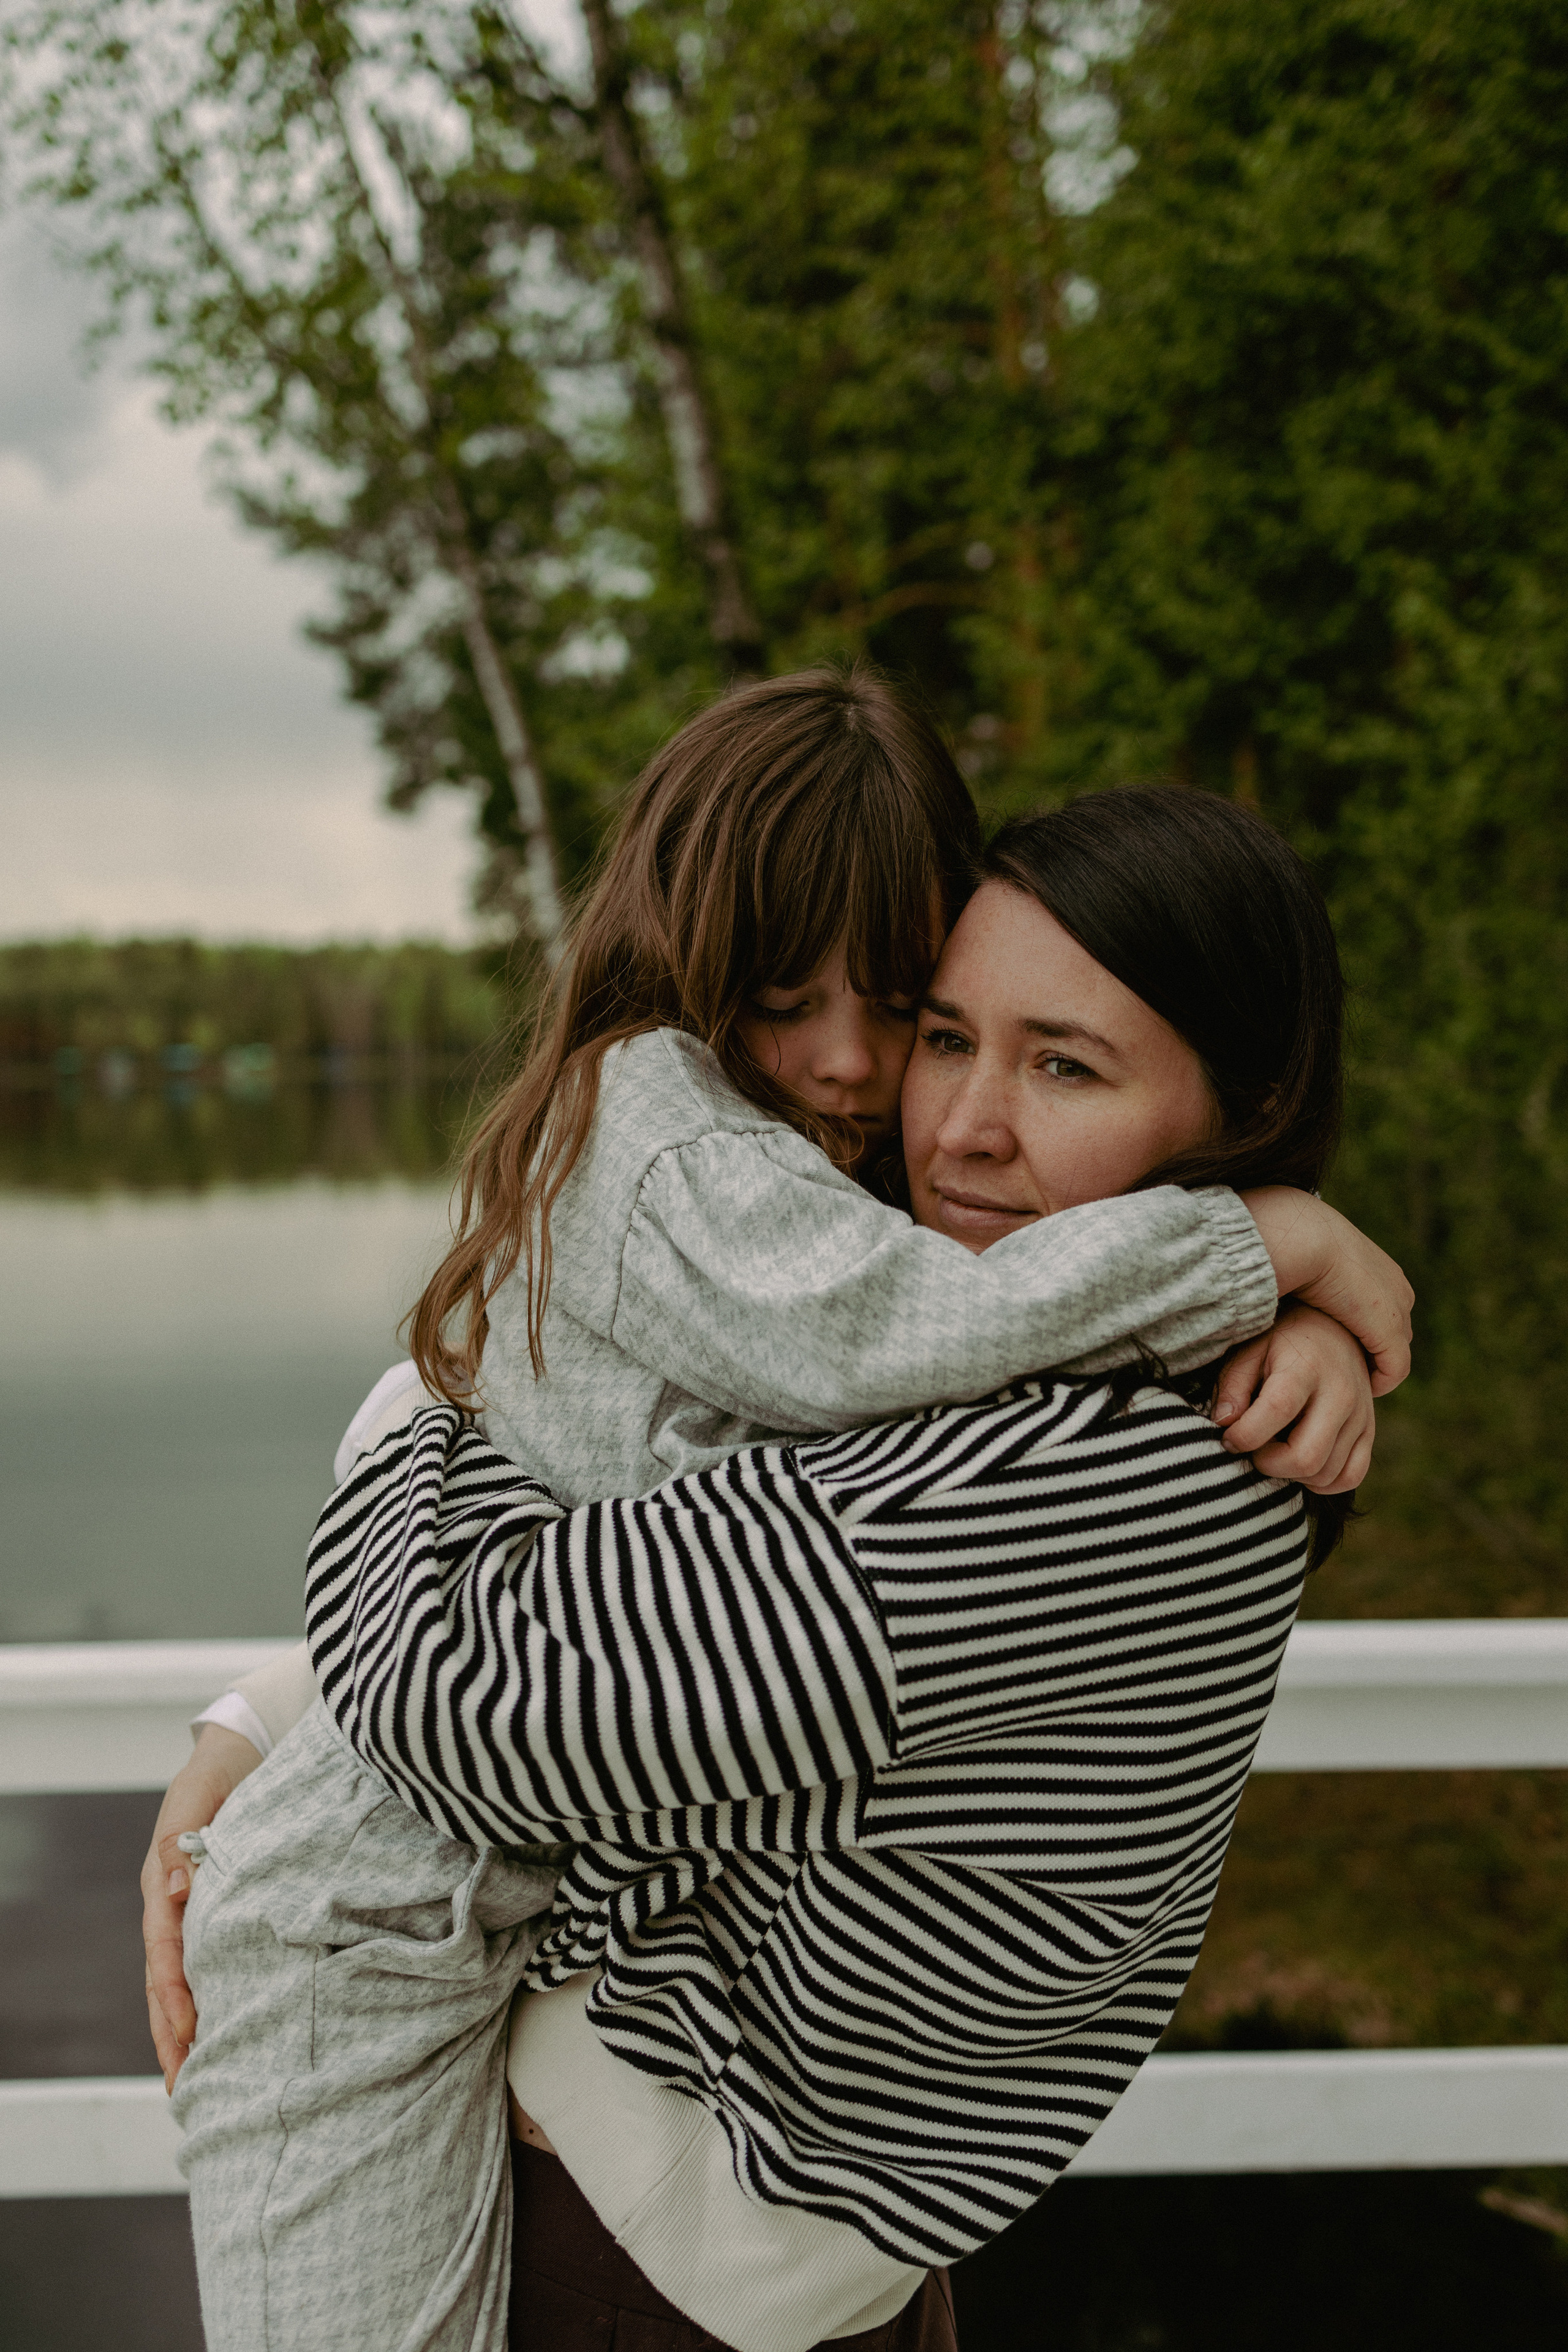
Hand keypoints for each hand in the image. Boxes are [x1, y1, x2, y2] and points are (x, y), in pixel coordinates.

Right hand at [141, 1724, 262, 2089]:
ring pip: (180, 1982)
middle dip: (172, 2034)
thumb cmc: (218, 1775)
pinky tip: (220, 2034)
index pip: (165, 1948)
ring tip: (198, 2080)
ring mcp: (190, 1915)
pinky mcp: (215, 1915)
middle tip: (184, 2086)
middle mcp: (173, 1906)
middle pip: (164, 1980)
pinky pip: (205, 1965)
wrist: (236, 1756)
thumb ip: (185, 1837)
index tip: (187, 2032)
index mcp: (164, 1882)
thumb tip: (178, 1889)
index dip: (175, 1992)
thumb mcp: (200, 1794)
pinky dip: (208, 2002)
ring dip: (186, 2030)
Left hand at [1212, 1302, 1374, 1490]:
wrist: (1332, 1328)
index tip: (1228, 1438)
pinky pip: (1350, 1476)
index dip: (1245, 1435)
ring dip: (1291, 1474)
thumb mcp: (1249, 1350)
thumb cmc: (1279, 1342)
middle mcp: (1340, 1393)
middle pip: (1305, 1457)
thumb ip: (1232, 1386)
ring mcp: (1360, 1415)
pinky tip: (1301, 1463)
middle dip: (1268, 1464)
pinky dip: (1322, 1482)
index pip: (1276, 1411)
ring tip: (1275, 1448)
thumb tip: (1224, 1424)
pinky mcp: (1369, 1430)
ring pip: (1325, 1474)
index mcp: (1306, 1367)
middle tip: (1253, 1448)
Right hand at [1240, 1188, 1412, 1394]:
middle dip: (1371, 1352)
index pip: (1382, 1308)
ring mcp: (1397, 1309)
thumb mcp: (1304, 1264)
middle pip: (1395, 1332)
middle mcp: (1396, 1288)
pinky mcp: (1390, 1331)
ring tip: (1344, 1384)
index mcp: (1378, 1267)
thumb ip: (1307, 1280)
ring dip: (1373, 1368)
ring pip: (1394, 1352)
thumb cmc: (1291, 1246)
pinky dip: (1379, 1382)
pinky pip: (1394, 1369)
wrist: (1304, 1240)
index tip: (1334, 1349)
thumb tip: (1285, 1289)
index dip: (1360, 1332)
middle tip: (1340, 1371)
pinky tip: (1355, 1388)